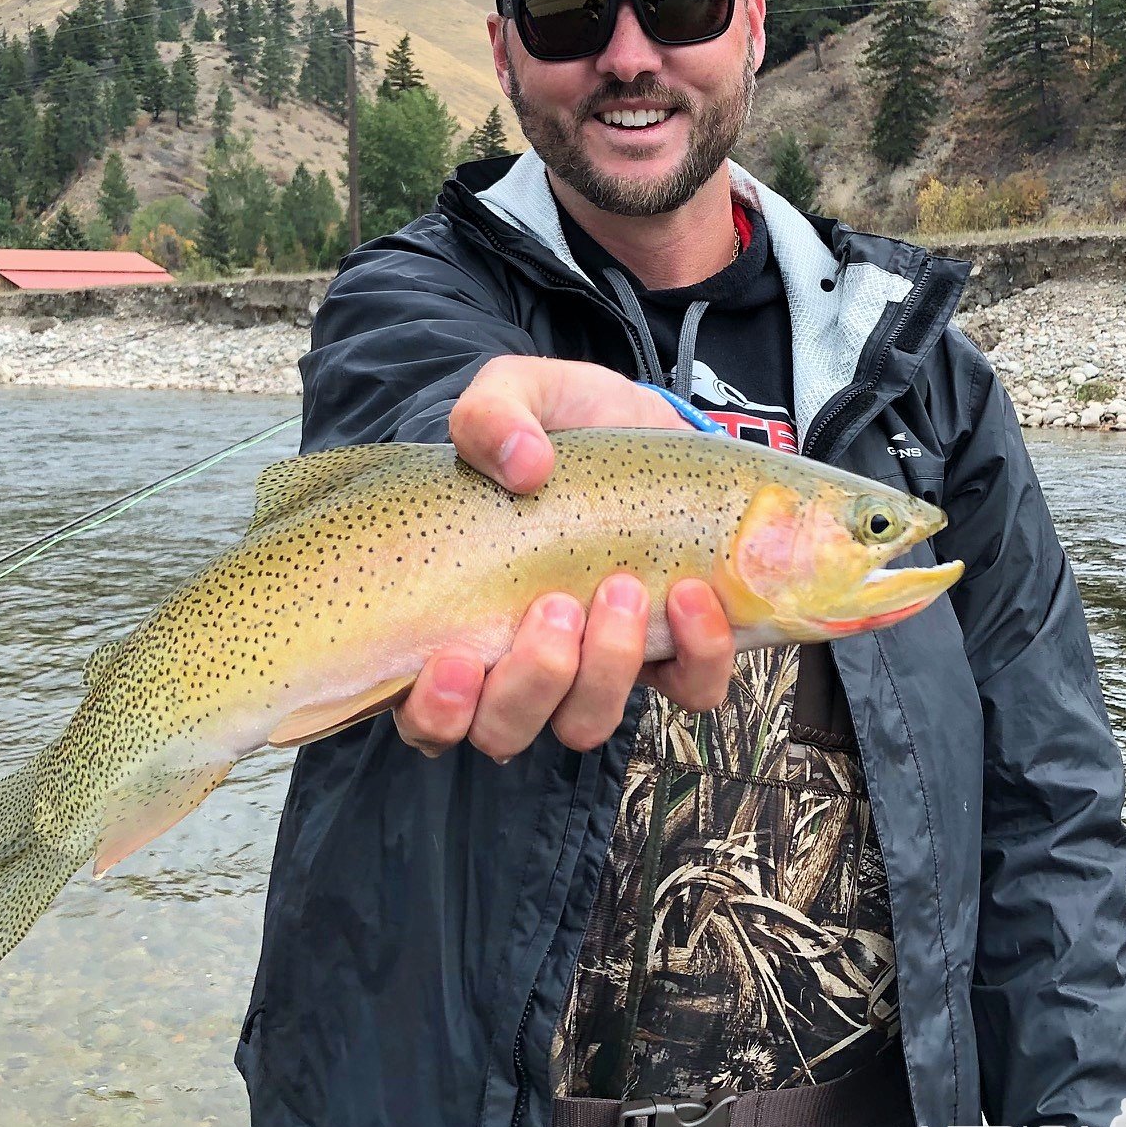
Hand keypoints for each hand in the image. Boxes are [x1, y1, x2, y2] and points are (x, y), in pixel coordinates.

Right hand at [393, 357, 737, 761]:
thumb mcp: (516, 395)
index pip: (428, 715)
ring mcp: (598, 667)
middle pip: (504, 731)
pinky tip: (693, 595)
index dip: (437, 712)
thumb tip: (523, 464)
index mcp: (459, 622)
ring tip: (624, 589)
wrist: (645, 421)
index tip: (455, 659)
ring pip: (587, 724)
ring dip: (606, 669)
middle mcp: (520, 664)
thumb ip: (492, 415)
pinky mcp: (673, 653)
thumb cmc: (562, 424)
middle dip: (531, 683)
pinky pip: (690, 692)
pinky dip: (697, 656)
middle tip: (556, 606)